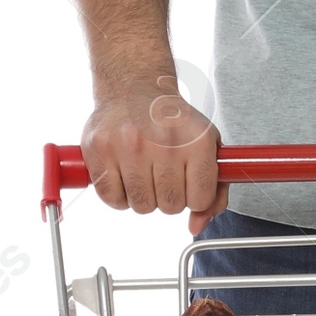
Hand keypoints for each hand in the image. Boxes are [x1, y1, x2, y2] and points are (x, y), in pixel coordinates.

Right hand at [80, 72, 220, 226]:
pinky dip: (118, 195)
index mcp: (197, 140)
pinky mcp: (100, 149)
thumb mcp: (206, 147)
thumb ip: (214, 192)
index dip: (194, 197)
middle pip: (170, 206)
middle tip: (162, 173)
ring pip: (141, 206)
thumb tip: (196, 227)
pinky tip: (123, 174)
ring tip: (142, 171)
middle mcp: (163, 141)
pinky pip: (112, 199)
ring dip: (143, 197)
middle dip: (168, 197)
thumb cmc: (173, 123)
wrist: (134, 89)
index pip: (199, 199)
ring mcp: (129, 145)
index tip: (188, 182)